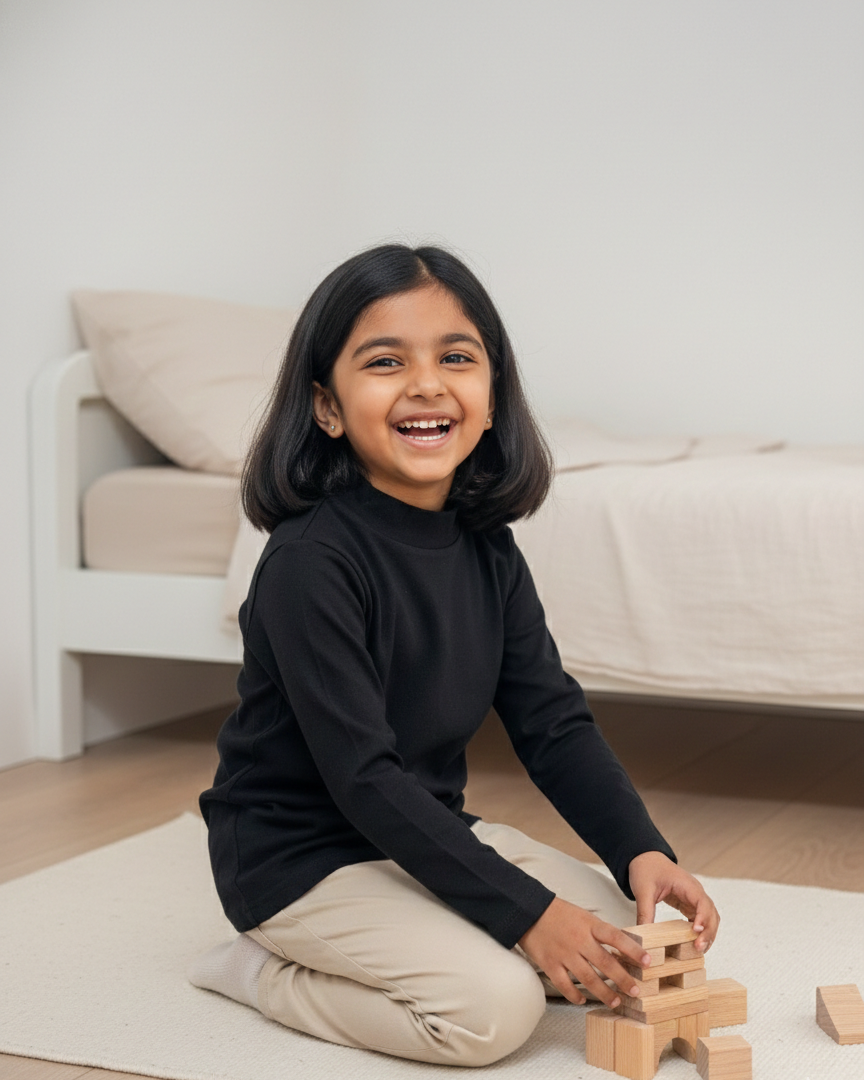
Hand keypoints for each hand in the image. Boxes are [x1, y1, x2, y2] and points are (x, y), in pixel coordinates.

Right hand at [517, 897, 653, 1008]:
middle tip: (636, 991)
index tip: (648, 961)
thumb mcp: (583, 915)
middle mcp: (579, 940)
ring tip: (616, 1001)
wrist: (528, 910)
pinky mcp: (550, 964)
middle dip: (623, 979)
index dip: (633, 949)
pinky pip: (565, 985)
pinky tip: (582, 1000)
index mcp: (589, 924)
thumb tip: (621, 949)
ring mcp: (564, 953)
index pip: (616, 937)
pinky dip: (575, 995)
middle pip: (605, 963)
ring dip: (604, 992)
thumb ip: (599, 932)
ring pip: (588, 978)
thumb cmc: (559, 913)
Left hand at [628, 851, 719, 954]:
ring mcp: (693, 899)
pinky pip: (700, 919)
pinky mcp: (689, 905)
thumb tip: (643, 934)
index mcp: (686, 884)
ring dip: (707, 933)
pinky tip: (695, 943)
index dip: (703, 917)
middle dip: (708, 931)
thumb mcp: (643, 890)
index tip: (697, 931)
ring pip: (709, 918)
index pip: (702, 902)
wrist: (645, 859)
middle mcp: (695, 891)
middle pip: (711, 913)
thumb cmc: (647, 869)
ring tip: (699, 949)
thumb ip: (644, 912)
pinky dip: (701, 931)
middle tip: (699, 947)